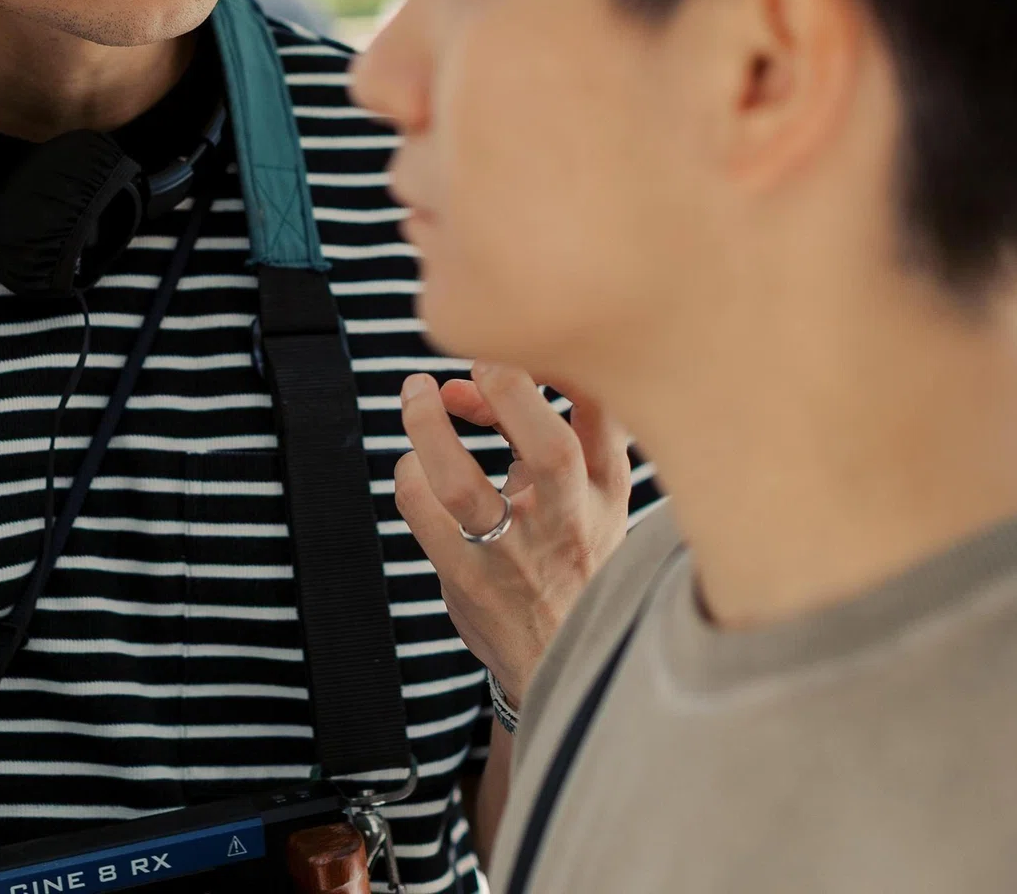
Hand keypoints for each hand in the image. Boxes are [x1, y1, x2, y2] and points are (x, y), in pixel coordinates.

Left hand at [395, 362, 631, 707]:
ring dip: (427, 424)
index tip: (522, 353)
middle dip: (508, 387)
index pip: (607, 412)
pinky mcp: (466, 578)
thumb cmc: (572, 555)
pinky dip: (409, 470)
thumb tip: (473, 381)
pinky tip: (414, 464)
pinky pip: (420, 508)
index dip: (562, 365)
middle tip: (477, 363)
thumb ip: (557, 431)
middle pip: (551, 448)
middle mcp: (568, 521)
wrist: (565, 662)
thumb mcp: (600, 496)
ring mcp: (514, 554)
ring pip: (460, 483)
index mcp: (607, 489)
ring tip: (417, 392)